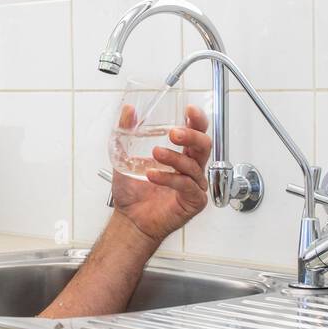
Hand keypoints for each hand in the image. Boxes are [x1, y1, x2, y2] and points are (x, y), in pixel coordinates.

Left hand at [110, 104, 211, 243]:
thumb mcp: (124, 156)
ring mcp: (194, 184)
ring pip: (194, 164)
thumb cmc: (133, 192)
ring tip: (156, 154)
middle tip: (174, 133)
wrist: (130, 219)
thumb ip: (126, 132)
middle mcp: (191, 168)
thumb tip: (128, 110)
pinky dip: (169, 178)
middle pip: (204, 145)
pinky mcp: (194, 201)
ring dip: (175, 157)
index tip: (189, 111)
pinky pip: (186, 185)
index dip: (196, 120)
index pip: (196, 132)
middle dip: (191, 135)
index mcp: (181, 155)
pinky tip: (153, 175)